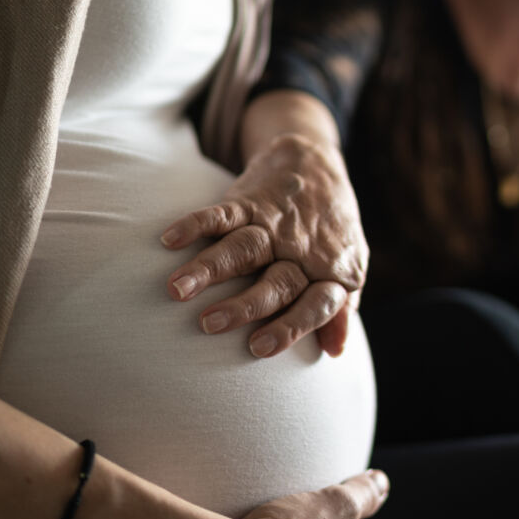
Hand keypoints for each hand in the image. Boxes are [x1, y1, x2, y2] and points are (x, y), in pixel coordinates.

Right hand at [161, 133, 367, 357]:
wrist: (316, 167)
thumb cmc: (329, 233)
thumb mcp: (348, 267)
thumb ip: (340, 308)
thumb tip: (335, 352)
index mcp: (330, 273)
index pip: (317, 304)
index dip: (292, 325)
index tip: (259, 348)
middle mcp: (302, 252)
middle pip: (276, 282)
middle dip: (243, 305)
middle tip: (209, 324)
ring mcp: (275, 226)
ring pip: (243, 249)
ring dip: (209, 268)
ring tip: (177, 289)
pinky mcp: (250, 202)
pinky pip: (222, 214)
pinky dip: (195, 224)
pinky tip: (170, 239)